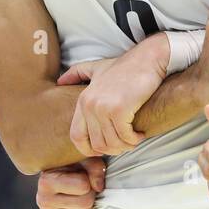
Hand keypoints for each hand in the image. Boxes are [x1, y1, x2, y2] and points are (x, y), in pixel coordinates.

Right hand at [36, 158, 105, 208]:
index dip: (88, 179)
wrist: (56, 175)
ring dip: (88, 204)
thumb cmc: (72, 165)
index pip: (83, 186)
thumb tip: (99, 187)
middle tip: (84, 186)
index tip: (81, 174)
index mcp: (46, 181)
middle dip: (90, 193)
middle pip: (86, 202)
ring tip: (78, 193)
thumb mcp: (84, 159)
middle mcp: (43, 200)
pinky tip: (75, 204)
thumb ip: (94, 168)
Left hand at [58, 37, 168, 156]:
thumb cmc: (125, 66)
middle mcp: (89, 105)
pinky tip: (140, 134)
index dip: (88, 149)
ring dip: (125, 146)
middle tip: (125, 144)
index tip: (103, 150)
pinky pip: (125, 137)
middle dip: (112, 150)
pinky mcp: (120, 110)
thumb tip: (60, 81)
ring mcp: (103, 107)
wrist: (148, 58)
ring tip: (134, 139)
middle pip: (97, 144)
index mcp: (83, 100)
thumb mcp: (96, 68)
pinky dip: (134, 140)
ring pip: (112, 143)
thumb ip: (77, 73)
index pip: (76, 136)